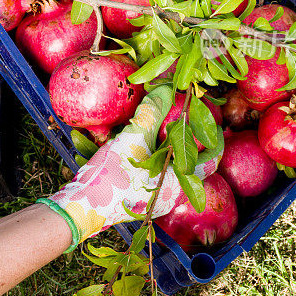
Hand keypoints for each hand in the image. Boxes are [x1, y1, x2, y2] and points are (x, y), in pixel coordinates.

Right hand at [38, 91, 222, 251]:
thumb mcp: (132, 139)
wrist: (80, 208)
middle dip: (190, 143)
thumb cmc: (111, 177)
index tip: (214, 124)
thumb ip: (151, 113)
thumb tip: (166, 88)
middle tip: (187, 122)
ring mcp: (154, 201)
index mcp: (177, 183)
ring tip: (165, 131)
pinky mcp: (139, 201)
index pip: (209, 161)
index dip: (214, 140)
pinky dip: (155, 160)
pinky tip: (143, 147)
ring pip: (172, 171)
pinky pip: (156, 176)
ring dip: (170, 151)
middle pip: (190, 165)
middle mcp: (171, 195)